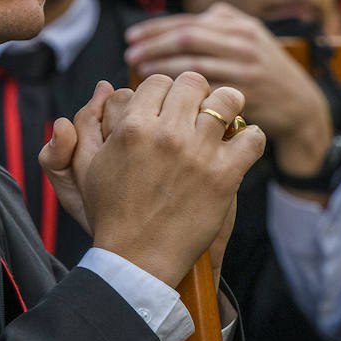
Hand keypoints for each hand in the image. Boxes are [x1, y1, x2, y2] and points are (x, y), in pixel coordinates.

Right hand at [40, 72, 265, 286]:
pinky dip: (250, 140)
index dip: (167, 92)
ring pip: (226, 100)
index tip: (171, 109)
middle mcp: (166, 134)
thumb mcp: (88, 166)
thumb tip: (104, 86)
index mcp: (133, 126)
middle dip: (197, 94)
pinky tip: (240, 149)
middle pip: (193, 83)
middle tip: (199, 113)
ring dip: (227, 108)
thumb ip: (89, 124)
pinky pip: (252, 137)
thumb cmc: (112, 212)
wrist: (137, 259)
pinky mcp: (224, 175)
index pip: (160, 81)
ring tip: (223, 124)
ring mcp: (197, 153)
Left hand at [126, 2, 334, 180]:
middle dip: (153, 44)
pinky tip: (163, 93)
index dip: (155, 29)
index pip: (188, 21)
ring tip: (139, 70)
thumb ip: (219, 26)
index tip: (132, 37)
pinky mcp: (245, 93)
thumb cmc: (266, 71)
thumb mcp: (251, 38)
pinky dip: (181, 89)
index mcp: (240, 25)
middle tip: (130, 53)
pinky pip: (205, 89)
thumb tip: (175, 25)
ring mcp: (246, 67)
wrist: (301, 105)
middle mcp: (244, 41)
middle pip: (187, 37)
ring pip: (193, 63)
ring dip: (162, 66)